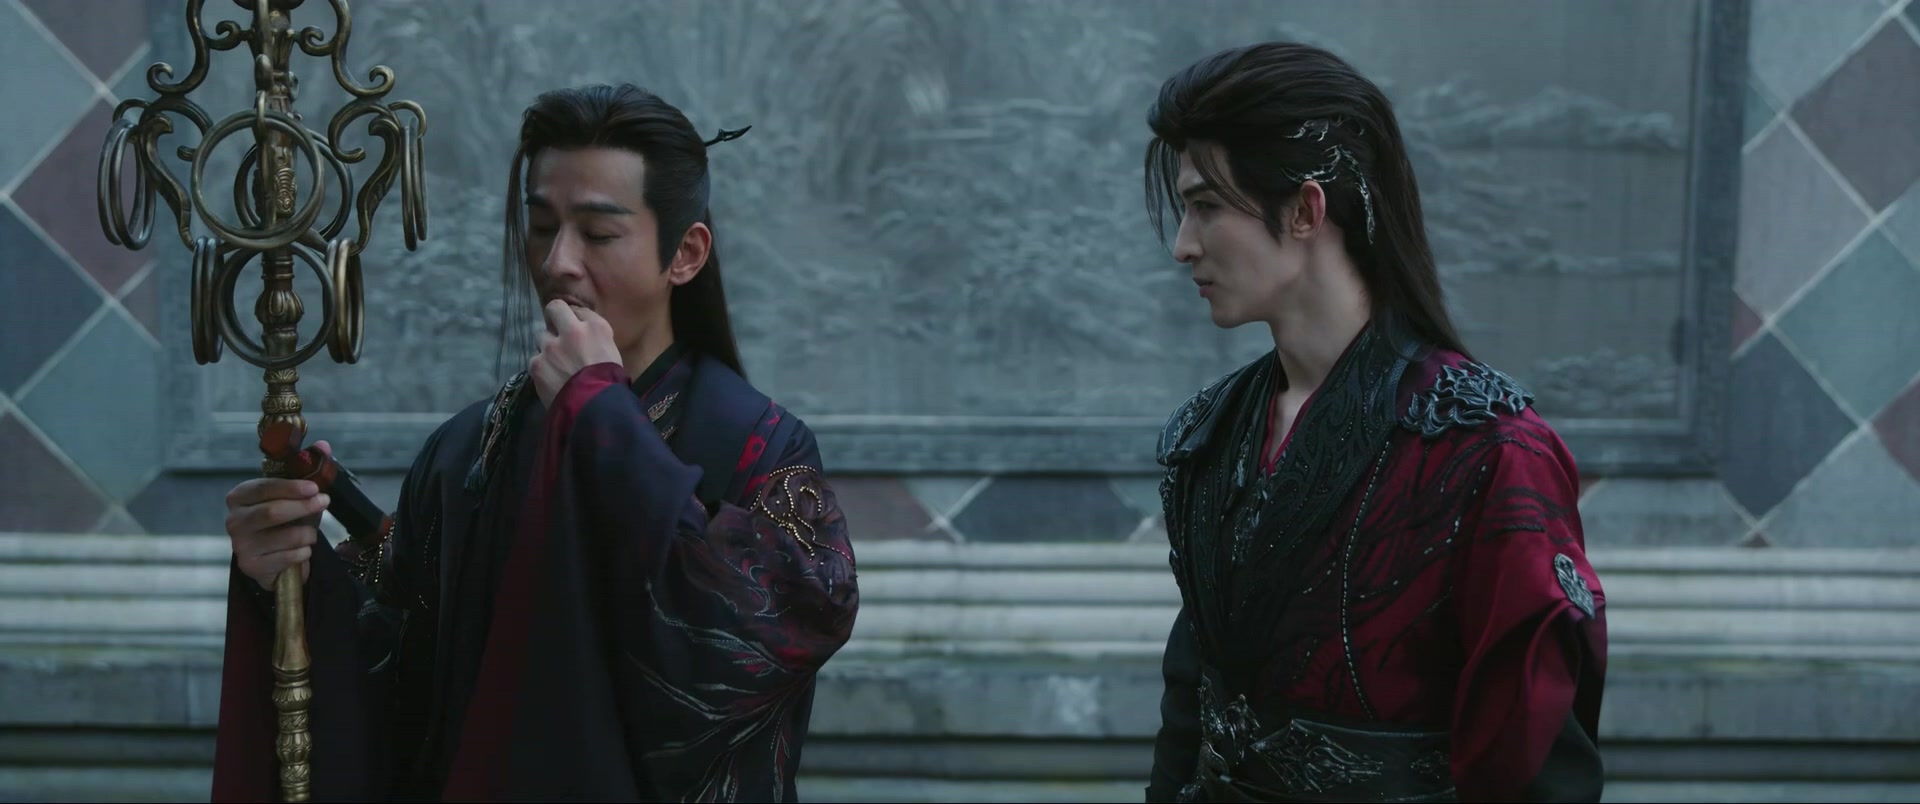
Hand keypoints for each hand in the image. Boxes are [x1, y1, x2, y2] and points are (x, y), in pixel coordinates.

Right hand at [225, 440, 332, 591]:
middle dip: (303, 507)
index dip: (291, 487)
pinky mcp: (252, 567)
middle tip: (324, 501)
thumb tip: (324, 445)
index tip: (315, 487)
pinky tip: (302, 550)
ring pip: (287, 536)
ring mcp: (240, 546)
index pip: (263, 488)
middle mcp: (233, 520)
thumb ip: (309, 469)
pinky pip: (290, 556)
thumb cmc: (286, 521)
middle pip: (272, 512)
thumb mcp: (297, 495)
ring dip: (308, 533)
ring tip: (310, 532)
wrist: (276, 559)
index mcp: (239, 496)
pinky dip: (305, 552)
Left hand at [532, 299, 622, 407]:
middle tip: (557, 330)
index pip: (579, 310)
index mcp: (596, 327)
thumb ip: (596, 336)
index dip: (575, 318)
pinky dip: (542, 366)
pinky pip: (536, 359)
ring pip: (541, 336)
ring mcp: (551, 346)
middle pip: (554, 309)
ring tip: (556, 362)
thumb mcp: (612, 352)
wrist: (594, 408)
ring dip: (547, 345)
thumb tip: (582, 329)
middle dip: (554, 316)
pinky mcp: (537, 364)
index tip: (576, 327)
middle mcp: (572, 330)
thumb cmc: (610, 381)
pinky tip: (551, 377)